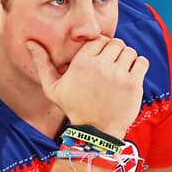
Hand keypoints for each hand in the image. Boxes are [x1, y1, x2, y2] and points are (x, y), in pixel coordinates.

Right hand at [27, 37, 148, 134]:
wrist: (95, 132)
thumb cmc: (73, 108)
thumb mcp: (52, 87)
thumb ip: (42, 63)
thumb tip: (30, 42)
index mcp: (81, 63)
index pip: (99, 39)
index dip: (102, 46)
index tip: (102, 58)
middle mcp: (100, 66)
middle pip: (116, 43)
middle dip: (116, 52)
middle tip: (113, 65)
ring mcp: (118, 75)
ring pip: (129, 51)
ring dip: (127, 58)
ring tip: (122, 71)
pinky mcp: (133, 84)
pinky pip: (142, 61)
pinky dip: (139, 65)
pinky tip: (132, 75)